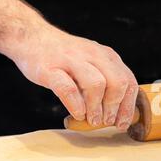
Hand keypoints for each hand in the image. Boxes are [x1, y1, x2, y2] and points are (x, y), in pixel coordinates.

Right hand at [11, 26, 137, 129]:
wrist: (31, 37)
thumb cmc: (65, 58)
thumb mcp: (92, 63)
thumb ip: (107, 81)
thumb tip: (119, 113)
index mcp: (107, 56)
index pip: (129, 81)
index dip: (128, 105)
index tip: (123, 122)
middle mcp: (93, 55)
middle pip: (117, 83)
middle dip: (115, 106)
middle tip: (107, 122)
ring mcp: (72, 60)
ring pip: (96, 85)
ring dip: (97, 108)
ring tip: (93, 120)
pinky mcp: (51, 68)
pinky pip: (68, 89)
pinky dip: (76, 105)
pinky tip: (78, 114)